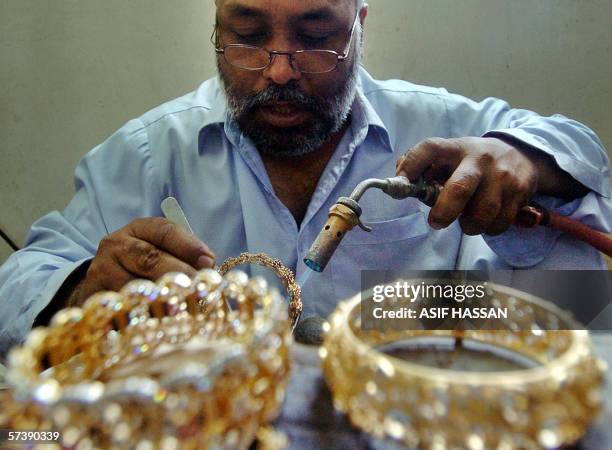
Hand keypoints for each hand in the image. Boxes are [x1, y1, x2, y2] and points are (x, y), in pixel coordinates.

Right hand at [72, 218, 215, 304]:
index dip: (189, 246)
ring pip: (136, 287)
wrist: (104, 283)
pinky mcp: (94, 298)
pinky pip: (122, 309)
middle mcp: (116, 245)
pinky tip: (161, 325)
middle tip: (200, 290)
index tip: (209, 261)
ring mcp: (101, 272)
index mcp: (138, 229)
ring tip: (184, 309)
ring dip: (162, 300)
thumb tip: (208, 265)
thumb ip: (186, 254)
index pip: (165, 231)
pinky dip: (144, 318)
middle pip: (150, 259)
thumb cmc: (145, 265)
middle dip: (179, 274)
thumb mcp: (163, 250)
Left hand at [396, 137, 539, 235]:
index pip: (429, 148)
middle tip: (436, 222)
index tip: (400, 182)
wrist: (522, 155)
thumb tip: (400, 183)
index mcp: (456, 148)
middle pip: (459, 188)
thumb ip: (426, 168)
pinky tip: (487, 219)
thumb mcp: (451, 157)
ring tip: (467, 221)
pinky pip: (500, 221)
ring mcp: (502, 175)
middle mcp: (480, 159)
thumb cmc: (474, 163)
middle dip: (444, 211)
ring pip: (482, 212)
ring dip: (470, 225)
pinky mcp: (520, 190)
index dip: (411, 165)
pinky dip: (489, 228)